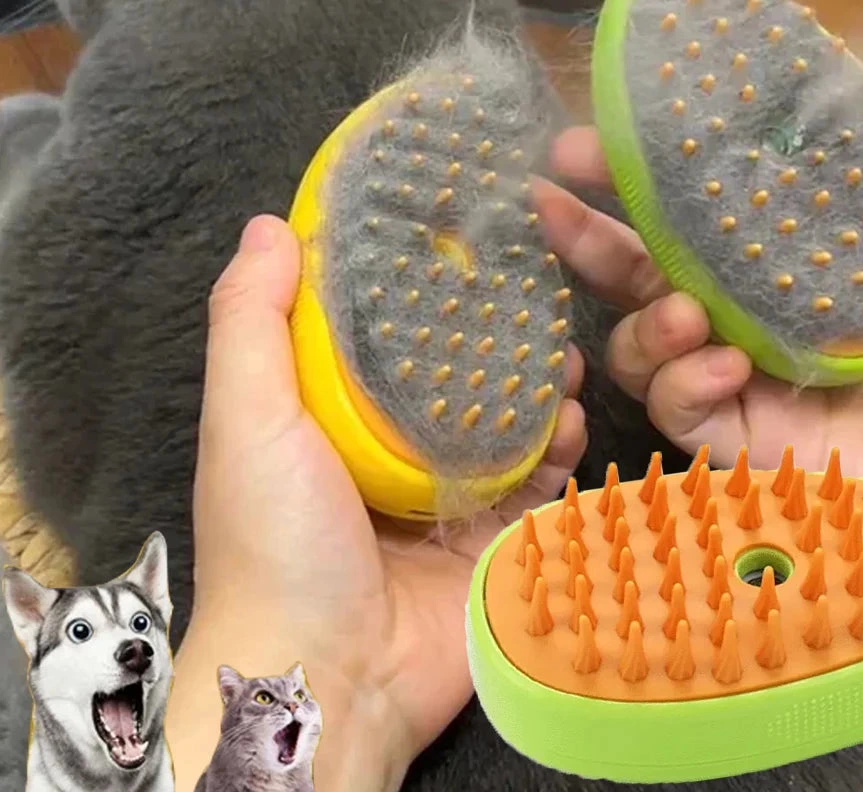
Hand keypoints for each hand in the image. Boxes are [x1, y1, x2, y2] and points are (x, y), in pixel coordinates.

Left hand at [165, 215, 586, 791]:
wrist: (329, 679)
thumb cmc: (278, 539)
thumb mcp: (247, 419)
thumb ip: (251, 321)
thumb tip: (269, 224)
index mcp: (332, 416)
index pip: (381, 332)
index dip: (419, 286)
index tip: (464, 238)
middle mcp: (391, 449)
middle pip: (457, 374)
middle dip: (499, 337)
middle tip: (537, 302)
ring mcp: (449, 496)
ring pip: (508, 423)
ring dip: (541, 388)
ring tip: (565, 359)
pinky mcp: (494, 539)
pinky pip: (539, 483)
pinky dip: (560, 451)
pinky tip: (573, 425)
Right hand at [537, 91, 862, 648]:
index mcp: (795, 264)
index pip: (707, 210)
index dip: (656, 168)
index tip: (616, 122)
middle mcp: (751, 318)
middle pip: (645, 270)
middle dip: (590, 232)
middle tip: (552, 193)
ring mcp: (741, 382)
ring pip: (642, 342)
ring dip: (642, 315)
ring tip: (685, 307)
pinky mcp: (741, 444)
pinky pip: (678, 408)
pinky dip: (684, 380)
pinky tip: (725, 364)